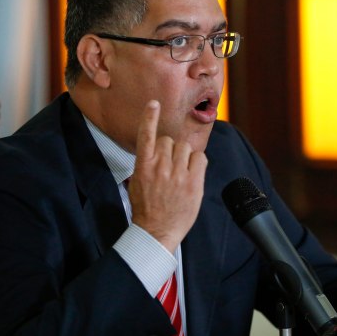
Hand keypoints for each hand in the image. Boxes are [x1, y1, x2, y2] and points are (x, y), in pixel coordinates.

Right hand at [128, 100, 207, 252]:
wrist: (156, 232)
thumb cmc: (146, 209)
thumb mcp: (137, 184)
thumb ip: (146, 164)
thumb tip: (156, 150)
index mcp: (142, 166)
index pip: (146, 135)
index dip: (150, 117)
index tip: (154, 103)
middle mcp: (160, 167)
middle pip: (170, 141)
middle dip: (172, 150)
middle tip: (170, 168)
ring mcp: (177, 174)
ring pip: (185, 148)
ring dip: (184, 157)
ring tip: (180, 174)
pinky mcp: (193, 182)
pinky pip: (200, 158)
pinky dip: (198, 163)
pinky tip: (192, 175)